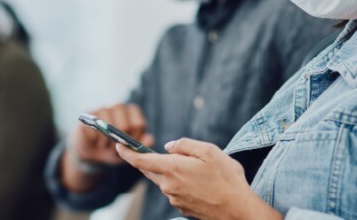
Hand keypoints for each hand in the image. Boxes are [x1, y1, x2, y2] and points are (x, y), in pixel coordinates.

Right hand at [72, 104, 153, 164]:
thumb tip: (150, 140)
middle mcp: (119, 107)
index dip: (134, 139)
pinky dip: (96, 141)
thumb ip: (141, 145)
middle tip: (114, 149)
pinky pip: (96, 130)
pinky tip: (95, 141)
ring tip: (105, 146)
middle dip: (120, 143)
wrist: (93, 153)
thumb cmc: (115, 149)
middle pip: (125, 126)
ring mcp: (103, 109)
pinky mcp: (89, 114)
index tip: (128, 147)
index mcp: (132, 112)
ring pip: (109, 127)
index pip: (138, 124)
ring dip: (107, 142)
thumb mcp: (130, 150)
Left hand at [116, 138, 281, 219]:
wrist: (238, 211)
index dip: (127, 152)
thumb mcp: (209, 151)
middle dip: (149, 160)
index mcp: (172, 169)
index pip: (140, 160)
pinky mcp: (181, 208)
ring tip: (197, 169)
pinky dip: (180, 183)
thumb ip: (184, 145)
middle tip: (155, 151)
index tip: (118, 145)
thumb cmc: (226, 179)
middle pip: (151, 170)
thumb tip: (169, 147)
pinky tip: (199, 183)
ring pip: (164, 180)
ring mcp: (174, 199)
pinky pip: (174, 191)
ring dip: (171, 172)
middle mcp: (168, 186)